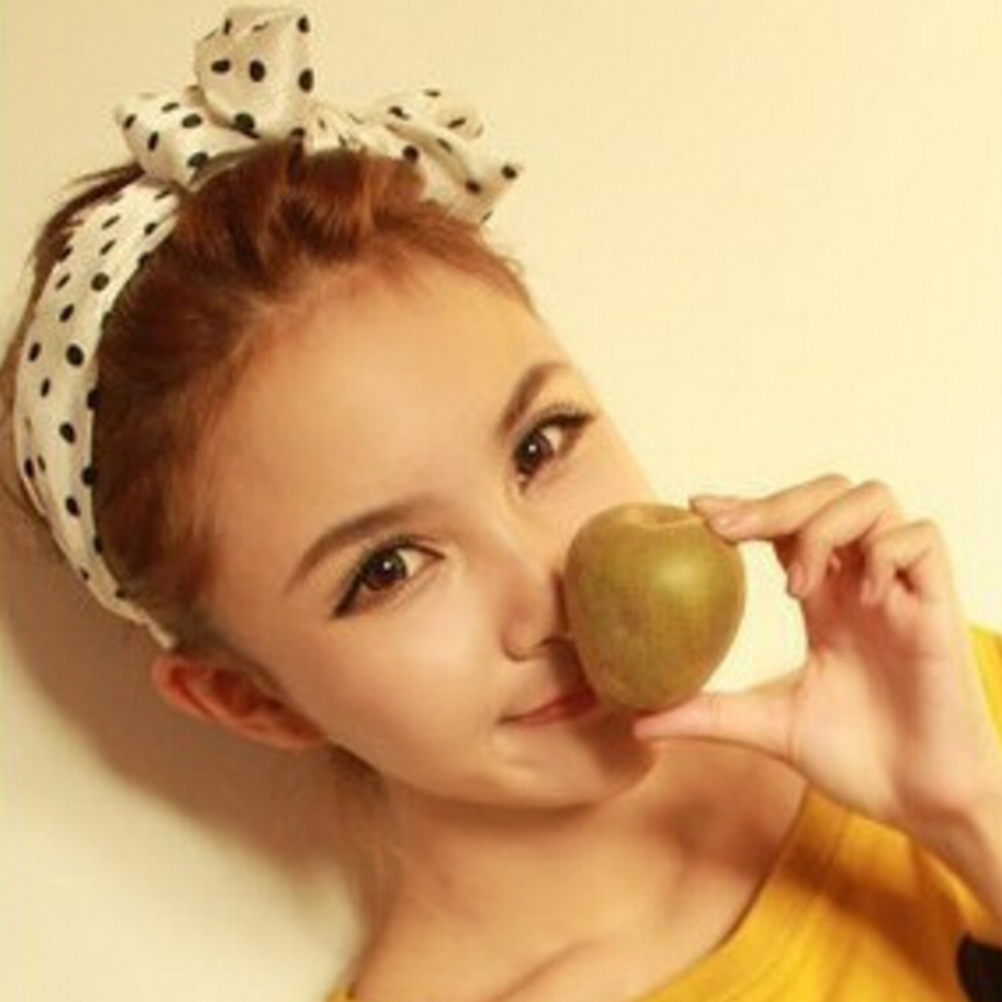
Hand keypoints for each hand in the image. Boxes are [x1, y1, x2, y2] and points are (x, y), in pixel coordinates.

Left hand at [634, 474, 1001, 848]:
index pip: (786, 526)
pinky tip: (861, 598)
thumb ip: (709, 716)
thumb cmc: (860, 761)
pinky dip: (885, 553)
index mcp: (825, 601)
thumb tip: (636, 722)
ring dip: (824, 526)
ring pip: (873, 500)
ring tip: (798, 586)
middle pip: (826, 495)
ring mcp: (901, 592)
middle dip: (773, 502)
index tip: (695, 510)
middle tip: (724, 530)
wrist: (924, 807)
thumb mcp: (770, 728)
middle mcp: (861, 584)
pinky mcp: (939, 610)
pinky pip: (922, 540)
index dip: (746, 508)